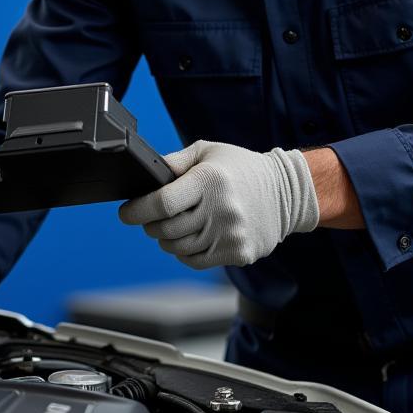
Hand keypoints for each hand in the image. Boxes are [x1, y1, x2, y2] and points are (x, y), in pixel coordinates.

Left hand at [119, 140, 318, 268]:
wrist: (286, 192)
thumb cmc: (241, 168)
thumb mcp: (207, 152)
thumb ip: (174, 162)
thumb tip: (145, 176)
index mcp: (209, 180)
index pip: (162, 203)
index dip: (137, 210)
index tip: (126, 212)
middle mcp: (220, 209)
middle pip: (167, 229)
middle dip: (149, 225)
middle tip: (148, 218)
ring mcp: (230, 234)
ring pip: (178, 248)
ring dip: (166, 239)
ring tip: (170, 226)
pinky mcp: (238, 252)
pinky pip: (196, 260)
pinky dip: (185, 252)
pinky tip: (190, 237)